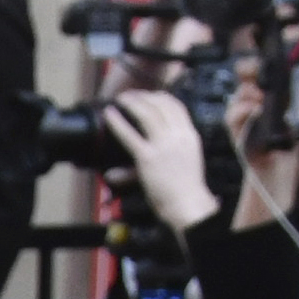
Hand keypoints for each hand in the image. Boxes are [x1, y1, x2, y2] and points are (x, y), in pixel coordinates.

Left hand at [102, 86, 218, 233]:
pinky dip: (117, 122)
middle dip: (144, 96)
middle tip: (130, 95)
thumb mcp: (185, 161)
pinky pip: (129, 135)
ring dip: (132, 102)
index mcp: (189, 136)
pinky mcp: (147, 158)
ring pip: (147, 113)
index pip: (177, 107)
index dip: (162, 97)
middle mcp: (178, 136)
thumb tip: (160, 145)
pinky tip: (109, 114)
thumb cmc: (186, 188)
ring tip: (120, 98)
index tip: (151, 95)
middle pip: (161, 105)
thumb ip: (170, 150)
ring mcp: (163, 146)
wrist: (188, 204)